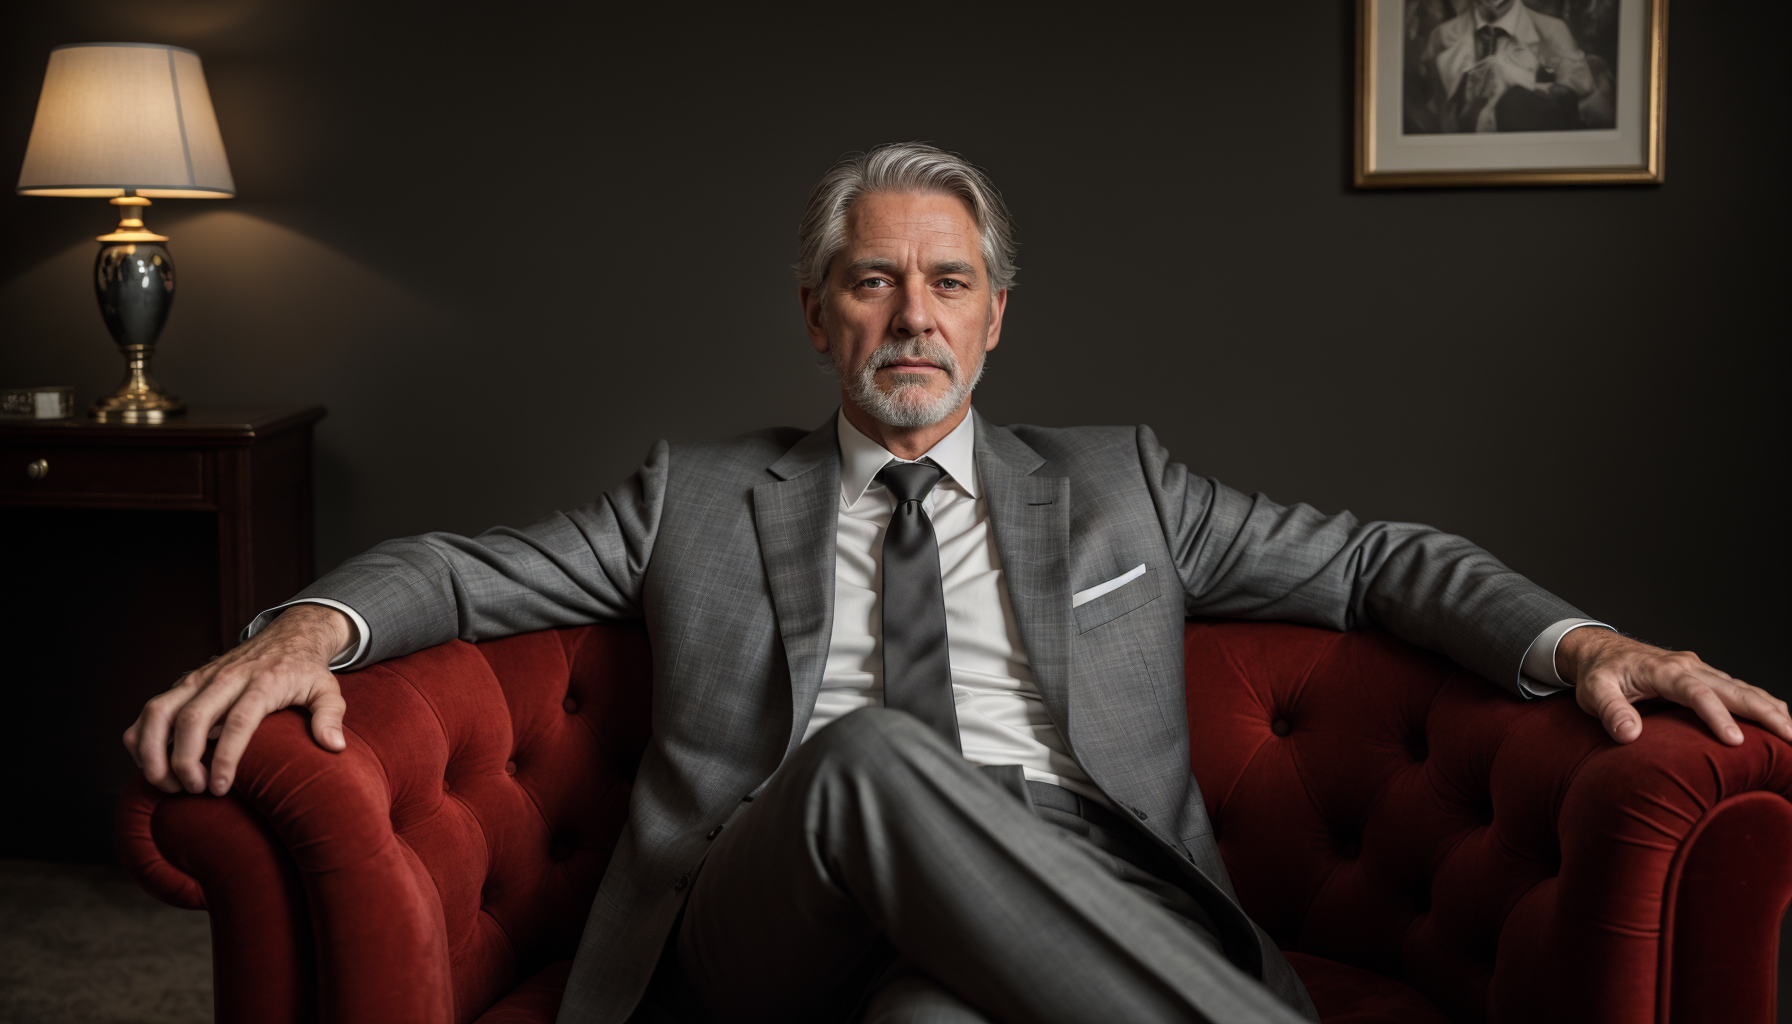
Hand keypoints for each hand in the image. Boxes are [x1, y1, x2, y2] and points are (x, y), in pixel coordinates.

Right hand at [123, 603, 352, 795]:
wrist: (288, 635)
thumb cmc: (306, 671)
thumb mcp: (328, 690)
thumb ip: (330, 716)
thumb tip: (333, 746)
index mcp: (262, 683)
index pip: (238, 721)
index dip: (226, 757)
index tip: (219, 789)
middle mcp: (226, 678)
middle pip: (193, 719)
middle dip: (185, 761)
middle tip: (194, 790)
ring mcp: (200, 679)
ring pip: (159, 712)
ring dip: (153, 752)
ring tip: (167, 784)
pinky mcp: (184, 682)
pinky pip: (149, 710)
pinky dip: (142, 738)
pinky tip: (155, 764)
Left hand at [1559, 628, 1791, 746]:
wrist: (1601, 651)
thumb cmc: (1599, 674)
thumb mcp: (1593, 692)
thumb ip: (1610, 711)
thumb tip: (1629, 734)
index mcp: (1663, 671)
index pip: (1696, 693)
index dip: (1717, 716)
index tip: (1735, 741)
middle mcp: (1688, 667)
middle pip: (1734, 688)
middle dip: (1765, 713)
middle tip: (1790, 737)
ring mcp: (1700, 670)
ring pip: (1743, 688)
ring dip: (1770, 709)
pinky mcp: (1704, 677)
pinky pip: (1739, 689)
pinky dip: (1762, 703)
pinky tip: (1779, 719)